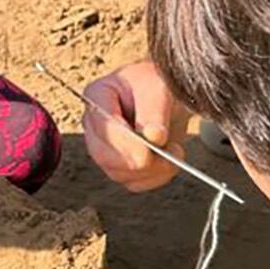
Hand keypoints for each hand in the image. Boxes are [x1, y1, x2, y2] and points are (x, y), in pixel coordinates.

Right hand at [82, 61, 186, 192]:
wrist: (167, 96)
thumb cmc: (158, 85)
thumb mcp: (159, 88)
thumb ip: (155, 112)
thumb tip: (154, 138)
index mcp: (97, 96)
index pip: (103, 125)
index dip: (127, 140)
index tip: (156, 143)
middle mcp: (93, 124)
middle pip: (104, 155)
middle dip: (141, 160)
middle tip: (172, 151)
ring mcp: (103, 148)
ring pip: (118, 173)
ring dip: (153, 169)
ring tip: (175, 151)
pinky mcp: (118, 166)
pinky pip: (133, 183)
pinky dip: (156, 178)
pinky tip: (169, 162)